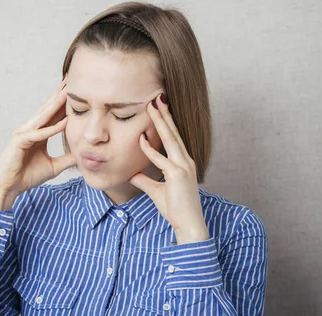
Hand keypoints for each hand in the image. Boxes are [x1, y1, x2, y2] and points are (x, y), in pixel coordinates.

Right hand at [0, 75, 75, 206]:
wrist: (8, 188)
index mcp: (38, 132)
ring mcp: (23, 133)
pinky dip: (52, 128)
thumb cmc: (27, 176)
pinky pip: (38, 134)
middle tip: (71, 79)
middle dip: (60, 94)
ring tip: (68, 92)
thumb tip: (84, 155)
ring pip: (43, 116)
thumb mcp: (54, 166)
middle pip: (48, 108)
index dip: (64, 101)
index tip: (76, 89)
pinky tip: (64, 122)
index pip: (53, 113)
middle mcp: (30, 129)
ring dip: (56, 104)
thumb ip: (67, 158)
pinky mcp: (19, 142)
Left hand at [128, 94, 208, 243]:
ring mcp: (183, 167)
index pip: (174, 138)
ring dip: (161, 121)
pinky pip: (160, 160)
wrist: (189, 224)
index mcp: (183, 163)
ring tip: (154, 105)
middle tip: (158, 97)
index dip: (166, 122)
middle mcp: (186, 161)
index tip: (159, 108)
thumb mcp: (156, 191)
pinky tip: (140, 138)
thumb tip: (131, 173)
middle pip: (173, 133)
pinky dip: (149, 149)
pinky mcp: (178, 175)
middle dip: (165, 114)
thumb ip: (144, 180)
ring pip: (170, 139)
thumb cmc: (175, 209)